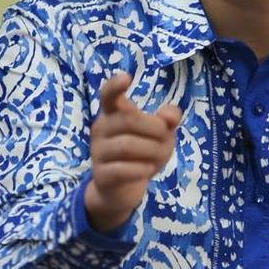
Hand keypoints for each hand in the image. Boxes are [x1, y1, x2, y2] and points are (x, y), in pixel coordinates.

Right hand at [84, 72, 181, 232]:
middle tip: (166, 140)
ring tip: (158, 159)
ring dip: (151, 151)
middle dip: (155, 129)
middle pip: (129, 120)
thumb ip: (168, 121)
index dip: (115, 85)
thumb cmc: (141, 154)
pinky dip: (141, 169)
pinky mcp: (101, 175)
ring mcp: (98, 152)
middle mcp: (101, 129)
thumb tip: (171, 115)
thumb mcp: (160, 136)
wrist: (121, 190)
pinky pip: (121, 169)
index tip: (126, 77)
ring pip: (125, 145)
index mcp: (113, 113)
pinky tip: (148, 170)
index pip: (108, 94)